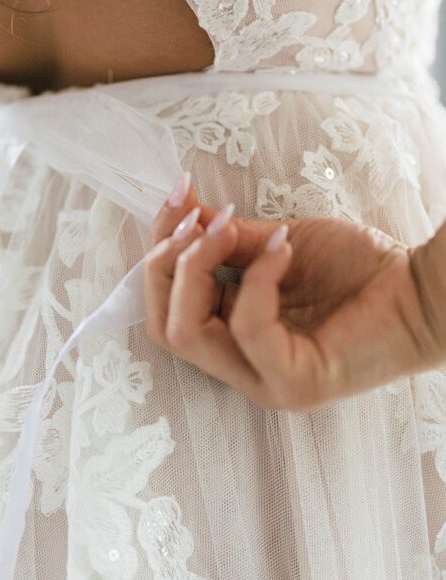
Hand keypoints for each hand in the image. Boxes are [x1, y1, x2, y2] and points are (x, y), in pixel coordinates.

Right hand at [143, 175, 443, 411]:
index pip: (165, 308)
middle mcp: (243, 369)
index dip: (160, 250)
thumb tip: (179, 206)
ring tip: (233, 228)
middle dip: (166, 263)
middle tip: (198, 219)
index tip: (179, 197)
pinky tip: (284, 247)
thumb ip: (225, 238)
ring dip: (198, 267)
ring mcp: (266, 382)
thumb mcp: (275, 243)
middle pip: (163, 327)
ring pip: (188, 333)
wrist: (423, 289)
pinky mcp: (294, 382)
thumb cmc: (360, 270)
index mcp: (234, 339)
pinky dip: (259, 278)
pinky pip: (247, 327)